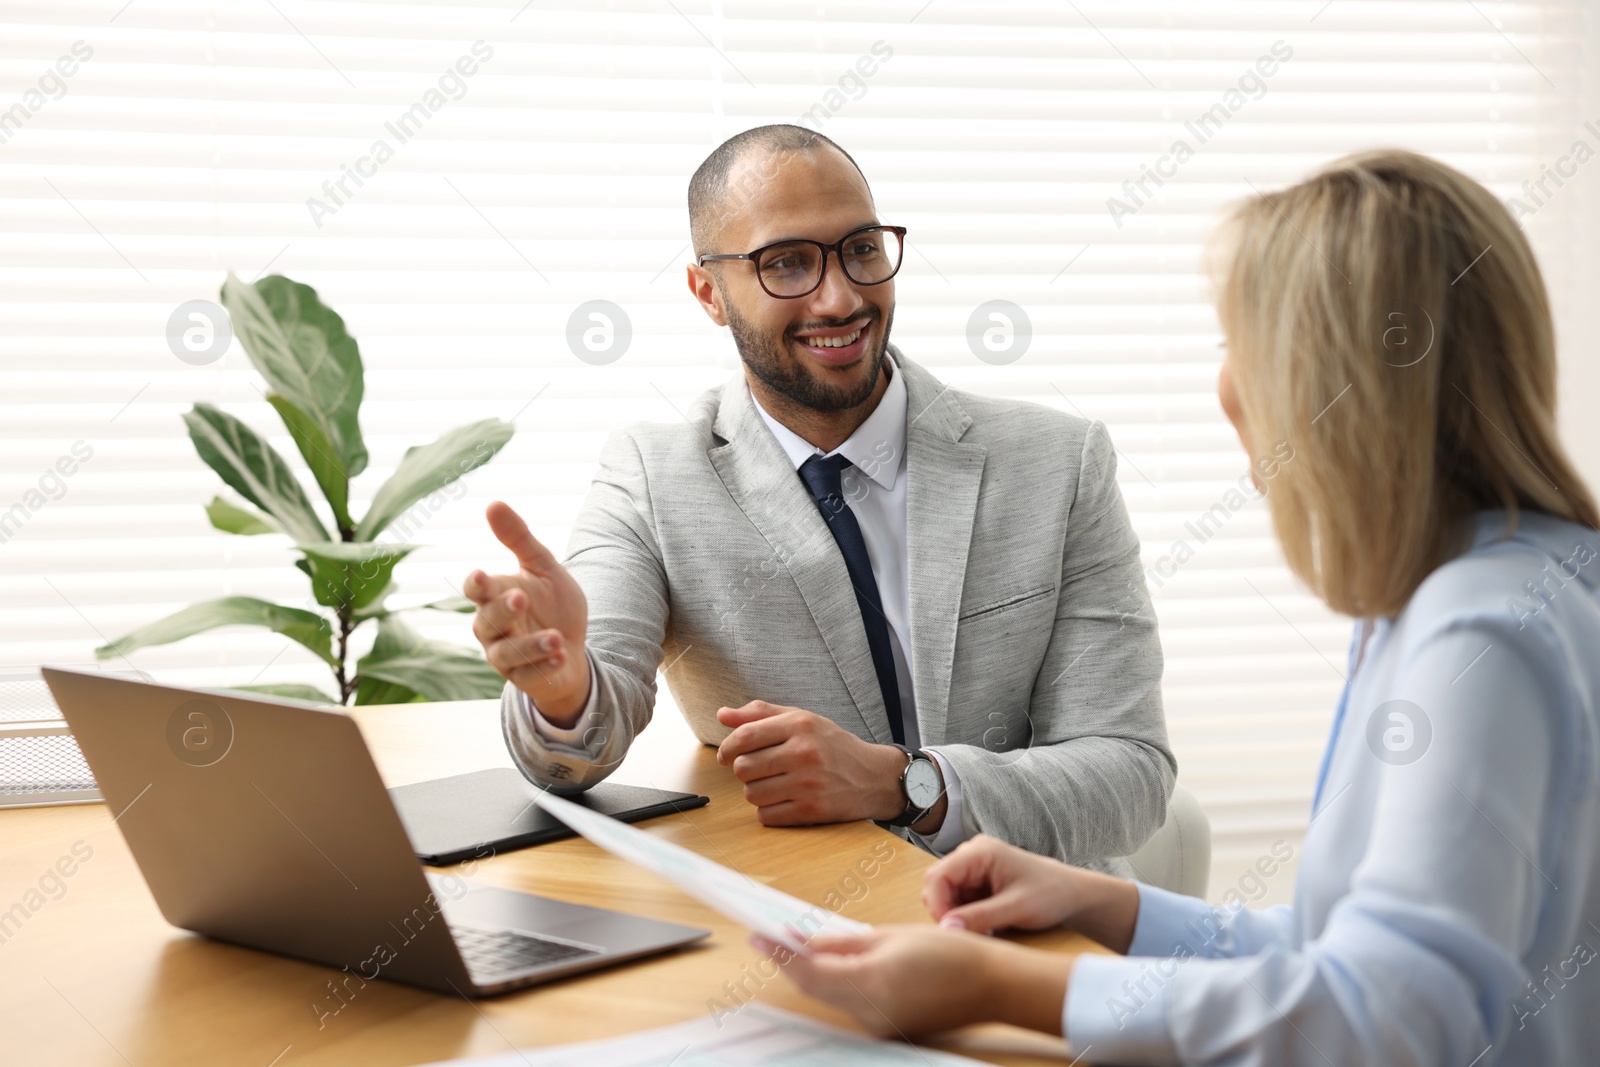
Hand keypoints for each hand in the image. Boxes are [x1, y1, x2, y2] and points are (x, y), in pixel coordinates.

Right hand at [463, 501, 590, 725]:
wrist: (573, 646)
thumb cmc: (552, 605)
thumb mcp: (542, 567)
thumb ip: (519, 539)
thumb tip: (493, 503)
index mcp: (494, 597)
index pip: (476, 590)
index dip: (477, 585)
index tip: (482, 576)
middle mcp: (493, 628)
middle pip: (487, 621)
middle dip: (503, 611)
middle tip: (521, 597)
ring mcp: (506, 656)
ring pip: (506, 653)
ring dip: (530, 645)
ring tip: (555, 637)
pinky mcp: (525, 677)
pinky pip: (530, 674)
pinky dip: (545, 665)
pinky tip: (563, 654)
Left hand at [715, 702, 929, 826]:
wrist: (874, 777)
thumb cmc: (833, 746)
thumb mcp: (802, 720)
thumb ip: (761, 715)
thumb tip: (722, 715)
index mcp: (800, 725)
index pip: (744, 736)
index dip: (727, 748)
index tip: (726, 756)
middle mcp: (804, 752)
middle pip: (743, 768)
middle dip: (745, 771)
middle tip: (760, 770)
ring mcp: (808, 783)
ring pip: (752, 794)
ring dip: (757, 792)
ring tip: (775, 785)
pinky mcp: (812, 810)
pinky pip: (766, 816)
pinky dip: (769, 812)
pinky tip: (784, 801)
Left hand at [750, 927, 1067, 1037]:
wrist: (992, 985)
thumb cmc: (952, 952)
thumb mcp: (893, 935)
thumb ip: (847, 942)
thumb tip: (810, 941)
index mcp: (871, 983)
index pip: (810, 970)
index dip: (780, 953)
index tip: (759, 937)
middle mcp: (870, 1012)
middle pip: (816, 987)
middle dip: (792, 963)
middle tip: (771, 937)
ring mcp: (879, 1026)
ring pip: (833, 996)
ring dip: (815, 973)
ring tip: (801, 945)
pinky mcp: (888, 1029)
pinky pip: (853, 1004)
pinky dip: (840, 984)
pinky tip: (838, 964)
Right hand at [923, 834, 1138, 951]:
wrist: (1071, 895)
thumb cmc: (1049, 895)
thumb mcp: (1016, 909)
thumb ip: (980, 918)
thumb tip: (946, 930)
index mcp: (980, 851)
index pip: (938, 876)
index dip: (938, 905)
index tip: (950, 932)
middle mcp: (971, 854)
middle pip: (936, 884)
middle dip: (946, 911)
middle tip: (967, 934)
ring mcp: (972, 867)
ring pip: (944, 894)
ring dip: (956, 915)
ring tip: (982, 930)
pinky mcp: (976, 881)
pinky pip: (957, 900)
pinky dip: (965, 916)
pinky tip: (985, 925)